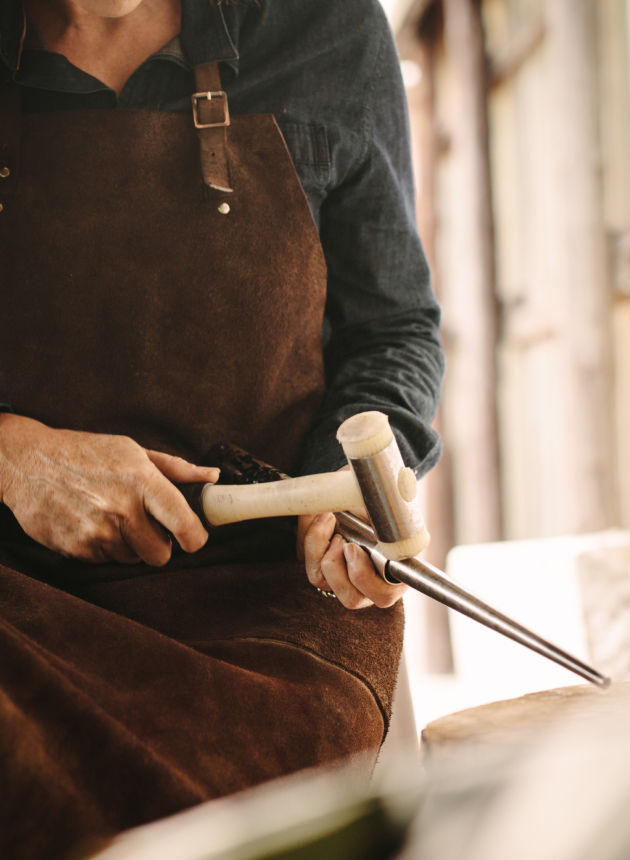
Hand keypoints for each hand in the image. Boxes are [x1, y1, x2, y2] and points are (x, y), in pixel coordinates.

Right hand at [0, 414, 219, 565]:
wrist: (28, 462)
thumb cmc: (85, 452)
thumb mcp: (132, 450)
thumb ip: (175, 468)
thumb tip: (212, 477)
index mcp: (142, 481)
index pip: (184, 524)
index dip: (196, 538)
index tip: (194, 538)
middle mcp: (122, 509)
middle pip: (161, 555)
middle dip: (158, 545)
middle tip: (145, 525)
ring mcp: (98, 532)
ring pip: (133, 560)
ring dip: (128, 545)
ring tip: (111, 518)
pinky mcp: (77, 549)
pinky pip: (106, 561)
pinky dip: (103, 548)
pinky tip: (91, 523)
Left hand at [296, 469, 407, 609]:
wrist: (358, 487)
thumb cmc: (377, 501)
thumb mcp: (388, 508)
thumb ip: (390, 520)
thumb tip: (385, 523)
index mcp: (393, 573)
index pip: (383, 594)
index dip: (365, 577)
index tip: (352, 548)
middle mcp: (366, 583)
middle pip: (349, 598)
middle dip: (338, 566)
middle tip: (341, 537)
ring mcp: (338, 577)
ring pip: (319, 579)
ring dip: (320, 546)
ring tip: (330, 520)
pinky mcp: (316, 564)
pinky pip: (304, 559)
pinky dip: (309, 536)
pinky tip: (322, 518)